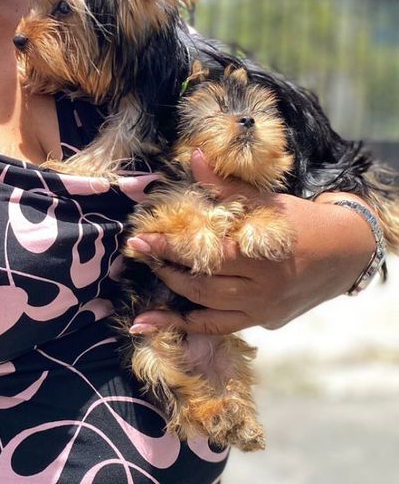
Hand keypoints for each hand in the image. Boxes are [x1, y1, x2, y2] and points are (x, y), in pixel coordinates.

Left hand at [128, 150, 377, 334]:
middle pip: (201, 285)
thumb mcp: (266, 202)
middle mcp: (262, 288)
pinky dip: (187, 326)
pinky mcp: (263, 322)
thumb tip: (194, 157)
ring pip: (206, 310)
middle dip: (165, 270)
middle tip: (139, 254)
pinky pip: (218, 327)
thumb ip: (225, 187)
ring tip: (149, 283)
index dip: (169, 248)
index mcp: (261, 255)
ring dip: (172, 298)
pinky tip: (157, 323)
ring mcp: (262, 309)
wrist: (345, 252)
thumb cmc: (302, 222)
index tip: (140, 240)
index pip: (205, 254)